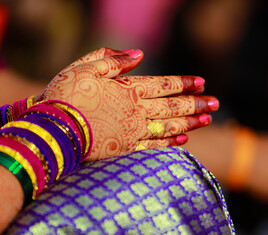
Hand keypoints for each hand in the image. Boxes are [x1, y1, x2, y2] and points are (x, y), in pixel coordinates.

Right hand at [39, 48, 217, 159]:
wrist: (52, 130)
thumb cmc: (65, 96)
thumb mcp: (85, 68)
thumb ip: (113, 60)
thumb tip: (138, 54)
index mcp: (128, 89)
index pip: (164, 85)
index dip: (184, 83)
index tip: (201, 82)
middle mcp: (136, 111)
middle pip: (173, 107)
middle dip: (196, 104)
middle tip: (216, 103)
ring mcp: (133, 131)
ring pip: (169, 126)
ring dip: (190, 122)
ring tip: (208, 120)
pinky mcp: (126, 148)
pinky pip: (154, 146)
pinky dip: (170, 143)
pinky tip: (184, 140)